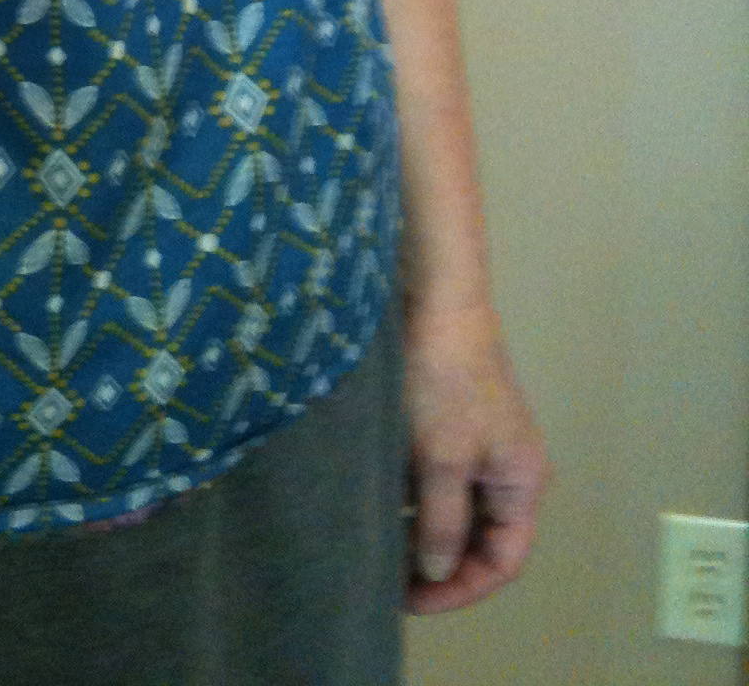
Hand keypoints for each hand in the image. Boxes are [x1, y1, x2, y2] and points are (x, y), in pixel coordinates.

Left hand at [400, 298, 548, 613]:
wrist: (435, 301)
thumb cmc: (444, 380)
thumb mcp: (440, 459)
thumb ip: (441, 521)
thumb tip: (436, 571)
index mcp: (521, 481)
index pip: (502, 559)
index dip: (461, 588)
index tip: (412, 599)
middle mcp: (508, 468)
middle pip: (480, 538)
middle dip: (439, 563)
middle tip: (391, 580)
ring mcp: (481, 444)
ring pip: (455, 508)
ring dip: (423, 530)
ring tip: (380, 547)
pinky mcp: (453, 423)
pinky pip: (438, 479)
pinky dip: (414, 497)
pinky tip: (380, 503)